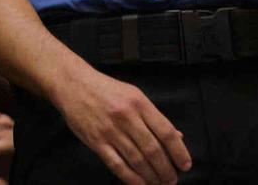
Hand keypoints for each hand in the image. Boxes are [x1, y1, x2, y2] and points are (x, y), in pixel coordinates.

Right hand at [52, 62, 189, 184]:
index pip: (165, 131)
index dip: (179, 152)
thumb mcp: (133, 95)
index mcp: (139, 103)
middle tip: (172, 180)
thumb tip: (176, 137)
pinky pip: (117, 165)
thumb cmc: (105, 89)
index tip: (185, 165)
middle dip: (166, 170)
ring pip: (137, 160)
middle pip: (153, 150)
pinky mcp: (96, 141)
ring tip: (159, 184)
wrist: (72, 84)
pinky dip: (131, 179)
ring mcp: (110, 130)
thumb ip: (154, 117)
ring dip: (151, 177)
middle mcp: (126, 117)